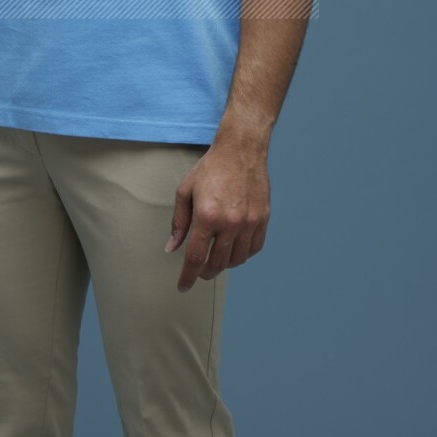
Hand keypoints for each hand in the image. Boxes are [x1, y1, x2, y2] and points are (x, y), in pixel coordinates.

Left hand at [165, 139, 269, 290]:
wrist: (241, 150)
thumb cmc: (211, 168)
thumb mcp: (186, 191)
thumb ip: (179, 222)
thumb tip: (173, 247)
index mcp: (206, 216)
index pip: (196, 258)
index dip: (188, 276)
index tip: (183, 286)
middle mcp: (229, 223)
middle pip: (217, 263)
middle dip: (205, 272)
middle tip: (199, 271)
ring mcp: (249, 222)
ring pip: (237, 260)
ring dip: (224, 264)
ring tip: (216, 258)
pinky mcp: (262, 219)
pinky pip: (254, 249)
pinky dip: (243, 255)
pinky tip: (234, 249)